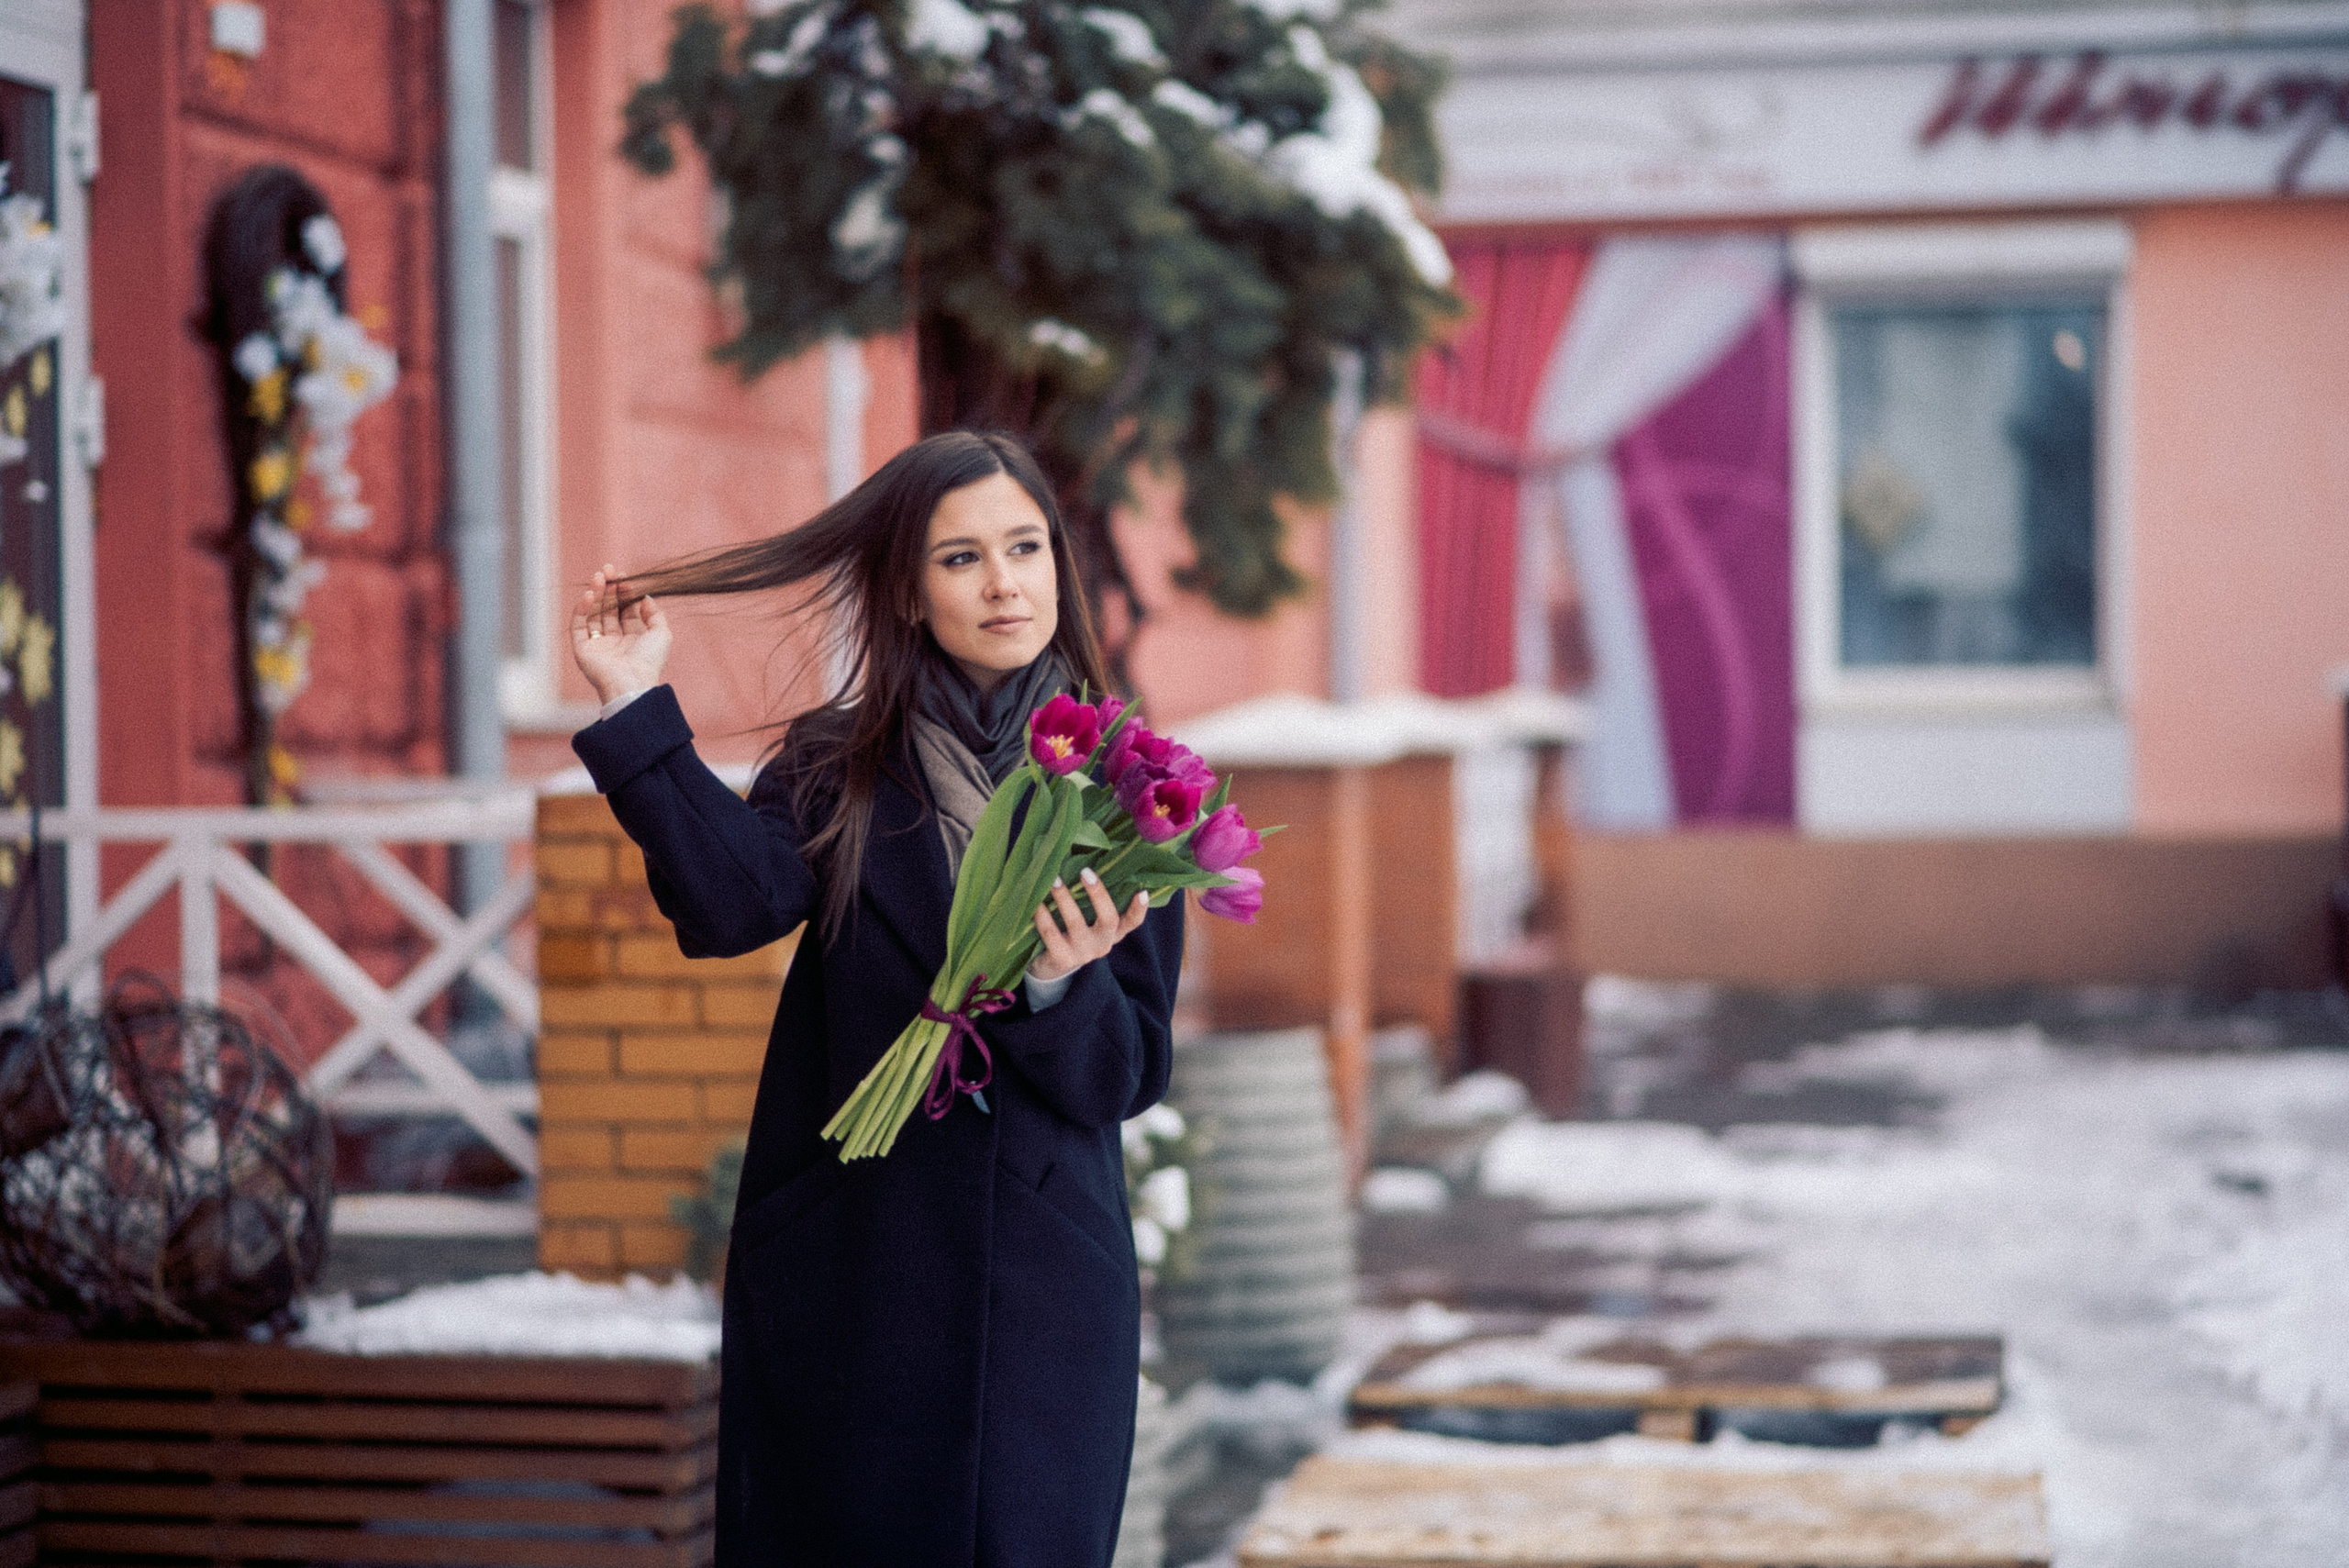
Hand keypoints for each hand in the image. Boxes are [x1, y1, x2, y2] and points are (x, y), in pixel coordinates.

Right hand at [571, 563, 671, 704]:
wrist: (631, 682)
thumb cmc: (649, 661)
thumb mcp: (662, 634)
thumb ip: (655, 614)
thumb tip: (646, 597)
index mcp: (633, 640)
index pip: (626, 611)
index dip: (625, 593)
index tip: (624, 577)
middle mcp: (614, 642)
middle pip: (608, 609)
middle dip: (608, 589)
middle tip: (608, 569)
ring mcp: (597, 645)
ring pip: (593, 614)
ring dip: (596, 594)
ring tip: (599, 576)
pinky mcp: (582, 649)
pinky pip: (579, 625)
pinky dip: (582, 609)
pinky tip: (590, 595)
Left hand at [1030, 867, 1149, 982]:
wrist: (1051, 966)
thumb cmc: (1072, 932)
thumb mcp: (1088, 920)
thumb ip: (1093, 902)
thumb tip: (1086, 860)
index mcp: (1113, 932)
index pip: (1133, 922)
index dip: (1139, 909)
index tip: (1142, 892)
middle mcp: (1103, 943)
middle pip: (1109, 920)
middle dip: (1098, 894)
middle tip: (1085, 871)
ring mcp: (1083, 953)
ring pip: (1076, 924)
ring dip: (1064, 899)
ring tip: (1054, 879)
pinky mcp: (1063, 959)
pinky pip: (1052, 934)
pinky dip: (1043, 916)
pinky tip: (1036, 902)